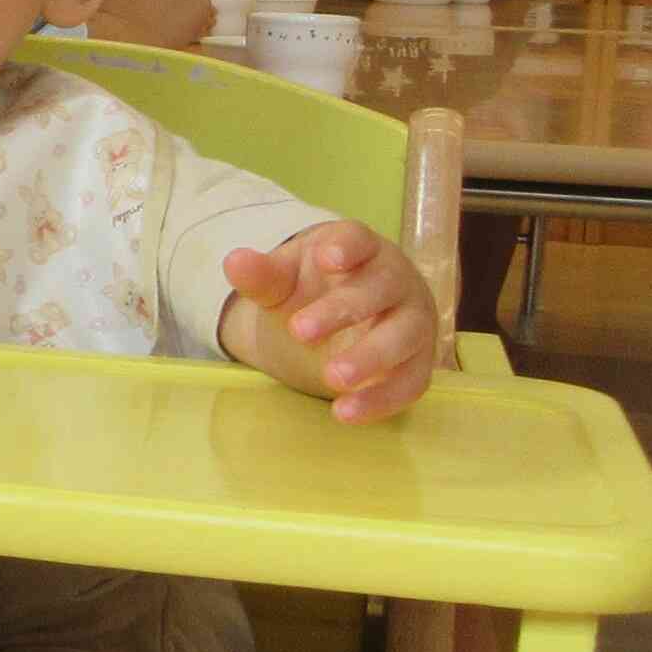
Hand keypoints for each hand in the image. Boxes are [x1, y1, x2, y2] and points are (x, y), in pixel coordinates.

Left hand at [221, 223, 441, 423]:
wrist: (344, 321)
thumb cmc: (315, 289)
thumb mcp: (284, 281)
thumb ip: (262, 275)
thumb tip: (234, 261)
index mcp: (362, 249)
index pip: (360, 239)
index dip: (347, 247)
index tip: (326, 259)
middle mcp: (396, 280)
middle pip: (380, 290)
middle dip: (342, 310)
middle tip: (299, 332)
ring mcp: (413, 321)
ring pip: (403, 336)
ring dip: (370, 358)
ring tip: (330, 379)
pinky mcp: (417, 362)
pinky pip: (410, 382)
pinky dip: (381, 399)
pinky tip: (344, 413)